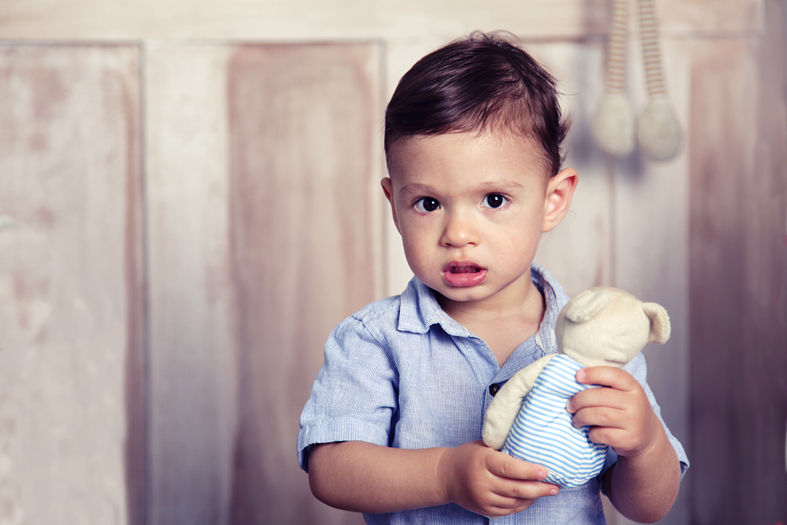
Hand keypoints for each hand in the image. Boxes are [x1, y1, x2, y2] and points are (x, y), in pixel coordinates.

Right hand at [436, 440, 558, 516]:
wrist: (446, 475)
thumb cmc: (469, 455)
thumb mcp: (484, 446)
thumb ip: (505, 448)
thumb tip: (533, 447)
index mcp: (482, 461)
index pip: (509, 468)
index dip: (529, 471)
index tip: (545, 471)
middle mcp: (481, 481)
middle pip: (515, 489)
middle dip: (539, 488)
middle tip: (555, 486)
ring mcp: (482, 498)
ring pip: (514, 502)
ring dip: (533, 497)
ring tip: (548, 491)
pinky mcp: (483, 509)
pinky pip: (508, 510)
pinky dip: (522, 505)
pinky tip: (532, 498)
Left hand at [567, 367, 660, 458]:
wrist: (647, 436)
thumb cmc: (625, 410)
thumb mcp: (622, 394)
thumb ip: (604, 386)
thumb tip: (574, 380)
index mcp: (633, 387)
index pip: (614, 375)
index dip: (594, 373)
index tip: (577, 376)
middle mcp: (636, 403)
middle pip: (601, 396)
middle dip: (579, 400)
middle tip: (570, 406)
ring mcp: (634, 422)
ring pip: (599, 415)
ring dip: (581, 417)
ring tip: (576, 419)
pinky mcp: (629, 439)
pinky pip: (602, 434)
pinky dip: (591, 433)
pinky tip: (591, 432)